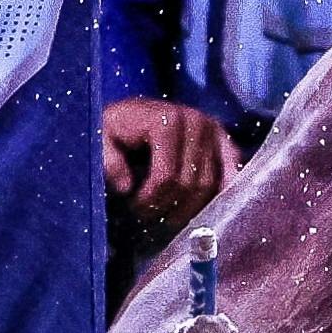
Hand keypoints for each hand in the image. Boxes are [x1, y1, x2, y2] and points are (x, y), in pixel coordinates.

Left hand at [102, 96, 233, 222]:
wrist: (129, 113)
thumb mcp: (100, 140)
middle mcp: (196, 121)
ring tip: (166, 216)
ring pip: (210, 186)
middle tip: (149, 218)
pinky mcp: (223, 138)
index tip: (133, 208)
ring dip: (189, 209)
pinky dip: (220, 194)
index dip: (150, 200)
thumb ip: (108, 161)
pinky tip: (203, 210)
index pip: (167, 176)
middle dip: (168, 208)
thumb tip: (128, 187)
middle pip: (191, 184)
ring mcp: (213, 130)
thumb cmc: (112, 130)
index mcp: (166, 120)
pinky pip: (231, 174)